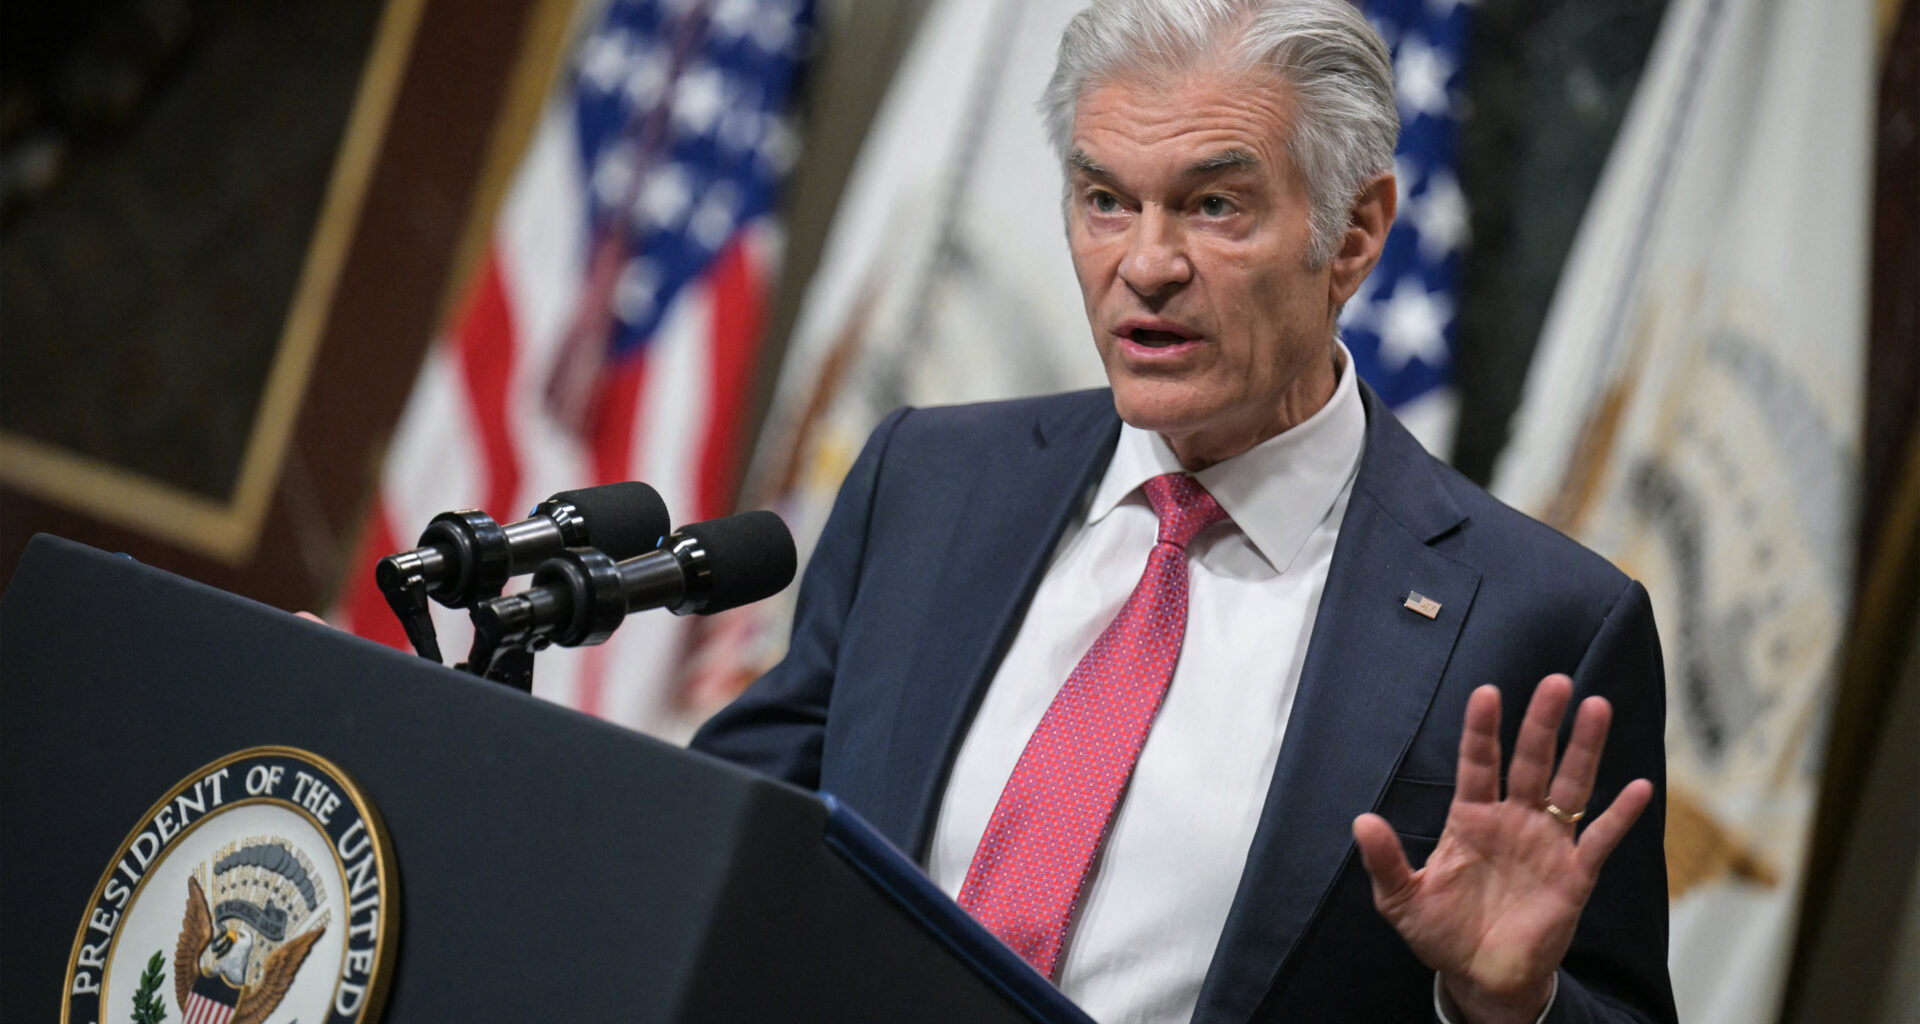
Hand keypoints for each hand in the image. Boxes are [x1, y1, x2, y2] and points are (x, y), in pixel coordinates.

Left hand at [1351, 674, 1652, 1023]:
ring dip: (1584, 749)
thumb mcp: (1402, 899)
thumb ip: (1385, 861)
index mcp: (1470, 818)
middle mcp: (1512, 820)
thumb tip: (1362, 821)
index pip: (1478, 763)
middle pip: (1530, 761)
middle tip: (1556, 682)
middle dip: (1542, 723)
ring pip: (1570, 786)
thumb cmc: (1441, 932)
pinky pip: (1600, 839)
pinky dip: (1620, 815)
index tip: (1487, 693)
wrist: (1481, 977)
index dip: (1482, 730)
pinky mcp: (1574, 875)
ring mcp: (1546, 843)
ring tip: (1596, 707)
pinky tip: (1640, 787)